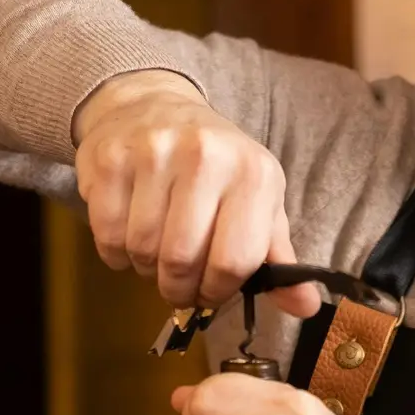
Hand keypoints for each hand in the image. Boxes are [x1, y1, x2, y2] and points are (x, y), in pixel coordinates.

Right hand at [72, 69, 318, 314]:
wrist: (153, 108)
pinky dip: (115, 254)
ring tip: (155, 256)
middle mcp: (206, 156)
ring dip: (146, 269)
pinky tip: (128, 239)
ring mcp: (154, 153)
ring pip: (142, 250)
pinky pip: (107, 235)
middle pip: (183, 260)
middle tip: (178, 286)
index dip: (219, 291)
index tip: (210, 292)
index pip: (234, 261)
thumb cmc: (215, 167)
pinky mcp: (110, 158)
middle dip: (179, 288)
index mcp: (254, 173)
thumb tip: (306, 307)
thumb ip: (277, 257)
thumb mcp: (258, 202)